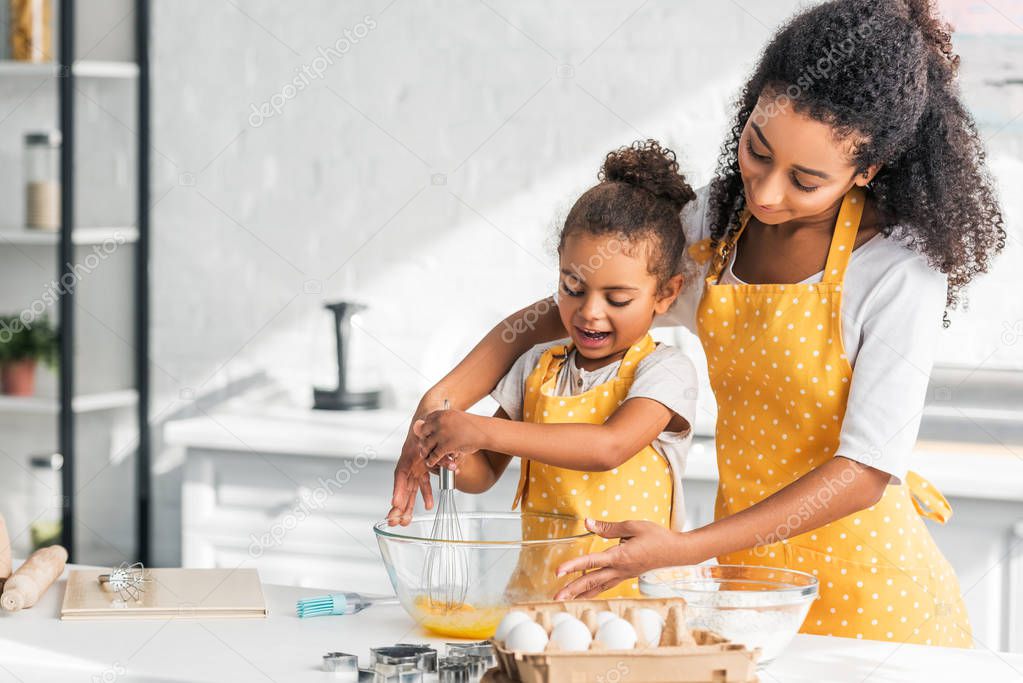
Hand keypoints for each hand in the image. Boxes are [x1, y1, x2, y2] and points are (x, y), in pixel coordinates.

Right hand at [385, 414, 435, 526]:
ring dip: (409, 505)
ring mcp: (415, 467)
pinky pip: (423, 483)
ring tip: (406, 521)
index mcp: (407, 457)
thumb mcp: (434, 441)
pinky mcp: (423, 467)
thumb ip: (442, 456)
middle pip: (402, 488)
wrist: (432, 415)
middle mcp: (409, 464)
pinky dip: (426, 494)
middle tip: (394, 521)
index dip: (398, 491)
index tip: (395, 504)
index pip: (400, 476)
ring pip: (411, 489)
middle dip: (398, 506)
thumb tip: (454, 466)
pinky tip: (429, 505)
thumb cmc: (428, 428)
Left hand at [418, 409, 488, 467]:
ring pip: (426, 444)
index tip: (426, 434)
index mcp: (442, 414)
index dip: (426, 428)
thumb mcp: (456, 417)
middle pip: (423, 432)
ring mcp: (441, 434)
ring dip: (425, 451)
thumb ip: (444, 421)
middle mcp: (439, 422)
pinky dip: (431, 460)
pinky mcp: (445, 446)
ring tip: (424, 454)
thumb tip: (432, 426)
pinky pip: (434, 455)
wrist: (483, 431)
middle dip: (423, 439)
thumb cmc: (472, 426)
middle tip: (423, 445)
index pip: (427, 420)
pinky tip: (431, 462)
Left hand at [553, 518, 688, 599]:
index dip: (573, 566)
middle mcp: (620, 569)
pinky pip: (606, 586)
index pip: (592, 562)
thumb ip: (609, 526)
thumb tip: (587, 522)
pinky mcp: (626, 576)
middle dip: (572, 589)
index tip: (558, 571)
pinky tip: (585, 593)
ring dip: (580, 593)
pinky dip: (593, 591)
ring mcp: (623, 575)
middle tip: (555, 597)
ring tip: (565, 600)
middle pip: (591, 581)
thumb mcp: (633, 526)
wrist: (676, 551)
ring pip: (598, 587)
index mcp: (620, 556)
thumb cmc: (657, 537)